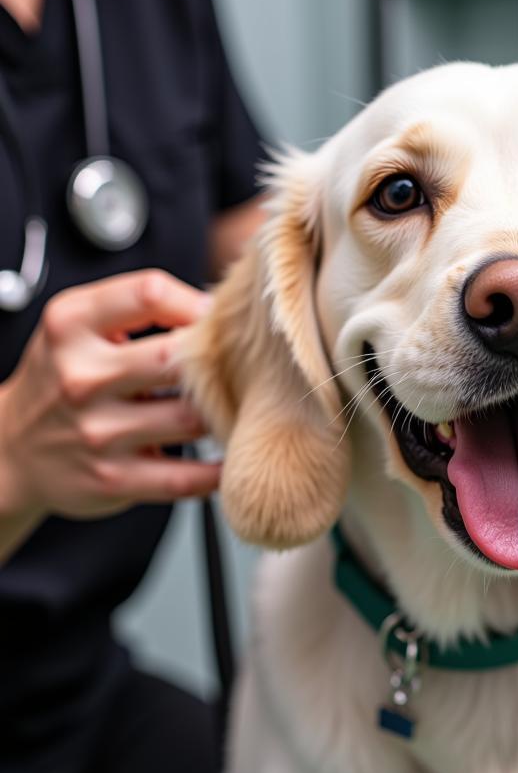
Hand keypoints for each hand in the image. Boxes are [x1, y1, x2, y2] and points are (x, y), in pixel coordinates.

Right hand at [0, 270, 219, 538]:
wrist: (12, 449)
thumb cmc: (65, 377)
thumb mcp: (79, 326)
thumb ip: (140, 307)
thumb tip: (220, 307)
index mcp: (71, 325)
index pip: (151, 293)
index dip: (197, 303)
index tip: (216, 318)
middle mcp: (80, 376)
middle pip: (177, 357)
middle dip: (216, 362)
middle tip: (239, 367)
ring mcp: (97, 432)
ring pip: (191, 417)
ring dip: (221, 414)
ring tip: (233, 406)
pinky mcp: (113, 479)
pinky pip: (185, 477)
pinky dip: (217, 471)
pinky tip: (229, 456)